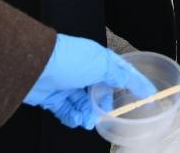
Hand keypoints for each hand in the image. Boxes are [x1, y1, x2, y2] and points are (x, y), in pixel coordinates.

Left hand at [23, 34, 155, 129]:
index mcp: (98, 59)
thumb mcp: (101, 65)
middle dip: (104, 105)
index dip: (133, 83)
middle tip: (108, 114)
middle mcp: (84, 72)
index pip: (120, 73)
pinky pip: (68, 112)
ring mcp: (68, 85)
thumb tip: (133, 80)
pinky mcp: (54, 98)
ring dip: (88, 114)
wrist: (34, 67)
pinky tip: (76, 119)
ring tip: (88, 120)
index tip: (146, 95)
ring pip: (84, 105)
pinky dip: (73, 117)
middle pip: (101, 93)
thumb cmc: (68, 59)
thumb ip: (119, 75)